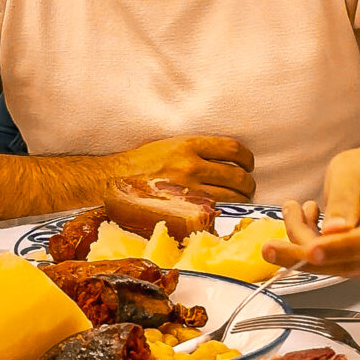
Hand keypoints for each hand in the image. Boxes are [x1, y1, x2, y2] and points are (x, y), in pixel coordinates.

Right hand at [106, 134, 255, 202]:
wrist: (112, 182)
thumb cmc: (139, 164)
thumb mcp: (169, 145)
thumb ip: (195, 150)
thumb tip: (223, 159)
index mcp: (188, 145)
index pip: (233, 149)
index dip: (247, 158)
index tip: (247, 164)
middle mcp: (191, 167)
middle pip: (238, 176)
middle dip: (248, 183)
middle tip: (246, 187)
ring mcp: (188, 192)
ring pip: (232, 197)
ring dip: (241, 200)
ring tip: (238, 200)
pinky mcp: (183, 212)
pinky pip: (215, 213)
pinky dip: (223, 214)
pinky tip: (221, 212)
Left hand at [263, 138, 359, 276]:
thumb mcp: (352, 167)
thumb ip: (345, 197)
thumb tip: (335, 231)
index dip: (342, 248)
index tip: (311, 250)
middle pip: (354, 261)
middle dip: (308, 253)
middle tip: (271, 247)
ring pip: (339, 267)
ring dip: (306, 245)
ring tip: (294, 210)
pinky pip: (334, 265)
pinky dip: (311, 248)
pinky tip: (305, 222)